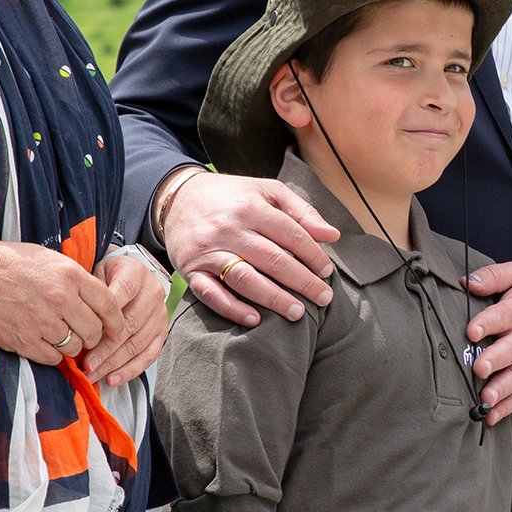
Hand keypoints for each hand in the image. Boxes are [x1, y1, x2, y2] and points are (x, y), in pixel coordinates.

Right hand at [0, 240, 126, 364]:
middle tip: (87, 335)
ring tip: (63, 338)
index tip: (118, 329)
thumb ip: (75, 278)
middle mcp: (60, 299)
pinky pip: (52, 358)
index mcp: (70, 275)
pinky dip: (52, 355)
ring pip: (74, 346)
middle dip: (95, 336)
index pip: (109, 304)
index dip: (117, 321)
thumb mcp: (49, 259)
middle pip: (95, 329)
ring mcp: (42, 321)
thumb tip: (96, 297)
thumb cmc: (7, 262)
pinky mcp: (23, 340)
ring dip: (72, 346)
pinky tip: (45, 344)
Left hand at [84, 254, 170, 385]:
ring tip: (94, 374)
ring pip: (138, 343)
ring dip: (115, 363)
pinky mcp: (163, 331)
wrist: (131, 274)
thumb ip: (91, 294)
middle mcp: (153, 293)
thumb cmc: (109, 277)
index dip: (103, 320)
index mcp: (136, 275)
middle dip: (106, 348)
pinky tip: (113, 379)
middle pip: (130, 325)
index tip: (83, 338)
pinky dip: (131, 369)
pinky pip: (149, 354)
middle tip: (87, 364)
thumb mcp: (97, 273)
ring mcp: (160, 314)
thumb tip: (78, 325)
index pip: (120, 298)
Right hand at [162, 171, 338, 326]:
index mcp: (252, 207)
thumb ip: (301, 211)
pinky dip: (232, 308)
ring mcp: (208, 251)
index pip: (291, 234)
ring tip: (297, 313)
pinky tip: (255, 320)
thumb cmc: (233, 196)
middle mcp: (229, 229)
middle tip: (324, 298)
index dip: (313, 255)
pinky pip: (210, 293)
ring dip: (273, 298)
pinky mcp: (190, 270)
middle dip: (302, 282)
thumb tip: (333, 236)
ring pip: (244, 278)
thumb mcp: (267, 191)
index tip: (327, 272)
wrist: (178, 198)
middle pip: (272, 259)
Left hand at [462, 263, 511, 424]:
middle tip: (480, 368)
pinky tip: (491, 416)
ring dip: (501, 389)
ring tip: (486, 397)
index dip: (485, 324)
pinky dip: (507, 407)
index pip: (500, 317)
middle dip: (494, 360)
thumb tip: (467, 282)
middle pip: (508, 351)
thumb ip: (494, 275)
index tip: (472, 332)